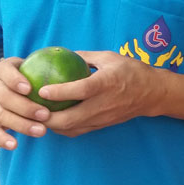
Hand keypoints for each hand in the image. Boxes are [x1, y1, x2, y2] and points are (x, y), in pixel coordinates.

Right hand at [0, 56, 51, 150]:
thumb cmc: (25, 70)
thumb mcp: (32, 61)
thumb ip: (50, 60)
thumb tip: (81, 60)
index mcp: (3, 69)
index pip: (6, 71)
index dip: (15, 80)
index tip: (29, 88)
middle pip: (4, 97)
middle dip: (24, 107)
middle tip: (45, 114)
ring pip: (1, 115)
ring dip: (20, 125)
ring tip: (41, 131)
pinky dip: (1, 138)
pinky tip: (16, 145)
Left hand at [38, 50, 153, 136]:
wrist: (153, 93)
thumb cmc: (131, 71)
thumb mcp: (110, 57)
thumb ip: (85, 57)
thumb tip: (61, 54)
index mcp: (106, 83)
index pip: (80, 90)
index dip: (60, 92)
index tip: (41, 90)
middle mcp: (104, 103)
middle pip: (71, 118)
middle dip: (47, 118)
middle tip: (30, 110)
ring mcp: (103, 117)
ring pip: (72, 128)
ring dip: (52, 126)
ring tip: (36, 118)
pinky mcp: (103, 125)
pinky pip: (78, 131)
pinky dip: (63, 128)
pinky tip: (52, 121)